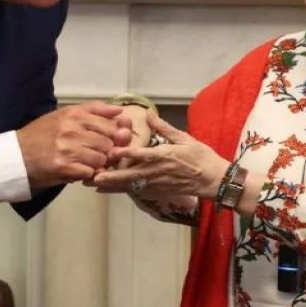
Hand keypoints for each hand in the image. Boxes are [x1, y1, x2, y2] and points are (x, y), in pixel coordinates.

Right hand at [17, 101, 130, 187]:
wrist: (16, 155)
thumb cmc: (42, 134)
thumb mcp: (65, 114)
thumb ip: (94, 110)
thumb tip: (120, 110)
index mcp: (75, 114)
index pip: (111, 126)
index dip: (113, 137)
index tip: (107, 142)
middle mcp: (73, 129)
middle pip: (108, 143)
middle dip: (105, 151)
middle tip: (94, 154)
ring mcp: (68, 148)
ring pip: (101, 159)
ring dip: (96, 164)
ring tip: (84, 162)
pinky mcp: (64, 167)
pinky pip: (89, 172)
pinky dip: (86, 174)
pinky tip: (77, 170)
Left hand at [89, 114, 228, 198]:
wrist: (213, 180)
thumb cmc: (201, 157)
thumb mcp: (184, 138)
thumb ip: (163, 128)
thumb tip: (148, 114)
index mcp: (163, 156)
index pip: (140, 155)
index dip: (124, 154)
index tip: (109, 153)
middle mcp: (157, 172)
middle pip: (129, 176)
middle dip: (109, 177)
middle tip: (91, 177)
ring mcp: (156, 184)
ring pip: (130, 186)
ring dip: (111, 186)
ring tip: (93, 185)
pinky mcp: (158, 192)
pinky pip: (136, 191)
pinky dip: (121, 190)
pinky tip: (108, 190)